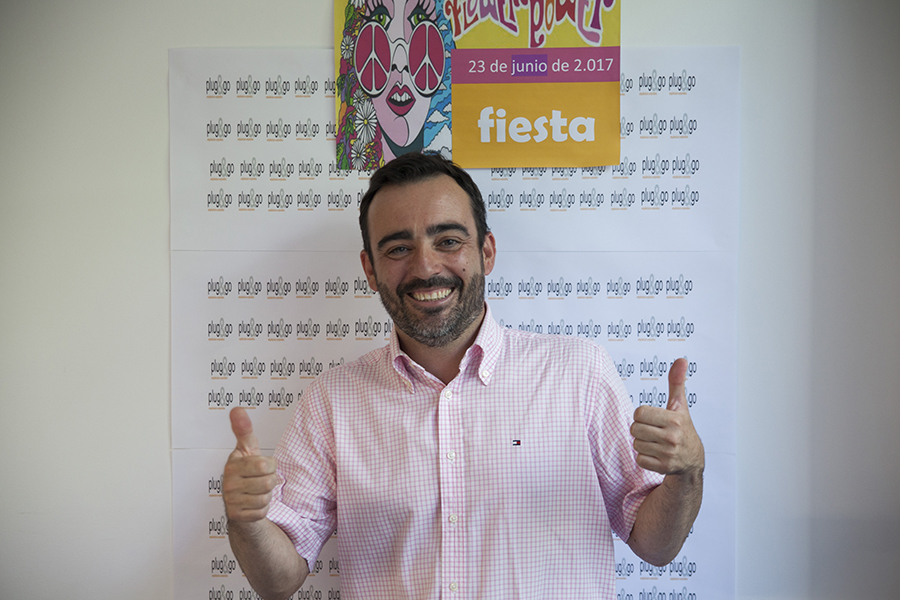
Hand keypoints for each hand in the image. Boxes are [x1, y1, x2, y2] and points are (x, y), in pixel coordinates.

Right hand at [223, 408, 277, 522]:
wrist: (239, 500)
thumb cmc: (247, 471)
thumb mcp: (247, 449)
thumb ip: (243, 430)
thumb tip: (236, 409)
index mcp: (233, 464)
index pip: (266, 465)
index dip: (271, 466)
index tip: (262, 465)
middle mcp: (229, 482)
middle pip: (268, 482)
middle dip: (270, 481)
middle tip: (261, 479)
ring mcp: (231, 500)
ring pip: (266, 498)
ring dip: (267, 495)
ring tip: (257, 491)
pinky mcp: (236, 516)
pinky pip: (261, 512)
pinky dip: (262, 509)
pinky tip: (253, 503)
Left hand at [631, 358, 704, 474]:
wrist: (692, 459)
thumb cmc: (682, 428)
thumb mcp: (680, 405)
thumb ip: (677, 382)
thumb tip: (681, 359)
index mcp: (674, 419)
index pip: (639, 413)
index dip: (643, 415)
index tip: (654, 419)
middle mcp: (672, 437)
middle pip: (634, 428)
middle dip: (640, 429)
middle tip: (654, 431)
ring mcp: (668, 453)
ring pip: (636, 444)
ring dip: (642, 444)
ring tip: (657, 443)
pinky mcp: (663, 467)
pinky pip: (639, 459)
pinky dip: (645, 458)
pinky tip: (657, 454)